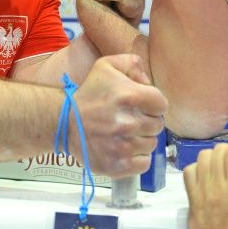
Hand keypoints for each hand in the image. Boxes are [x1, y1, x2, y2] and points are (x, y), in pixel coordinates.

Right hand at [72, 54, 166, 177]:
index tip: (142, 105)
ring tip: (126, 133)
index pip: (162, 105)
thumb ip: (132, 63)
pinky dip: (138, 157)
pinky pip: (144, 163)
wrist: (65, 121)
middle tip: (131, 119)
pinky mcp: (117, 165)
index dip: (153, 104)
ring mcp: (123, 146)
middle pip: (158, 125)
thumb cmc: (89, 93)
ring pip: (151, 144)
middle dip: (147, 121)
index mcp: (130, 96)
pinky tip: (125, 148)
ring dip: (142, 138)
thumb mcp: (107, 66)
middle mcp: (129, 123)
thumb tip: (148, 81)